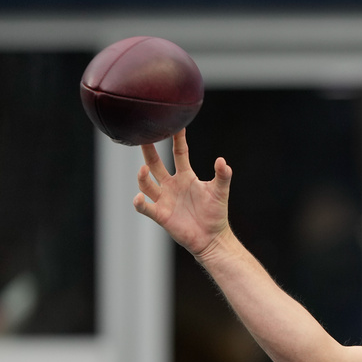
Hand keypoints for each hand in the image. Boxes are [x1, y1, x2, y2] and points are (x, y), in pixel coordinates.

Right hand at [133, 129, 231, 257]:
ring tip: (144, 169)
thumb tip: (222, 160)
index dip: (176, 139)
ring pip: (147, 184)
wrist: (212, 238)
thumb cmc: (216, 214)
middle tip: (142, 136)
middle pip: (156, 163)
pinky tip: (139, 198)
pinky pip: (146, 207)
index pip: (179, 153)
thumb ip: (222, 176)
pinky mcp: (161, 215)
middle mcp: (172, 185)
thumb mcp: (220, 192)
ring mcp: (164, 199)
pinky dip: (140, 202)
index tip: (174, 124)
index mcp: (186, 177)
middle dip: (149, 150)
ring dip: (143, 176)